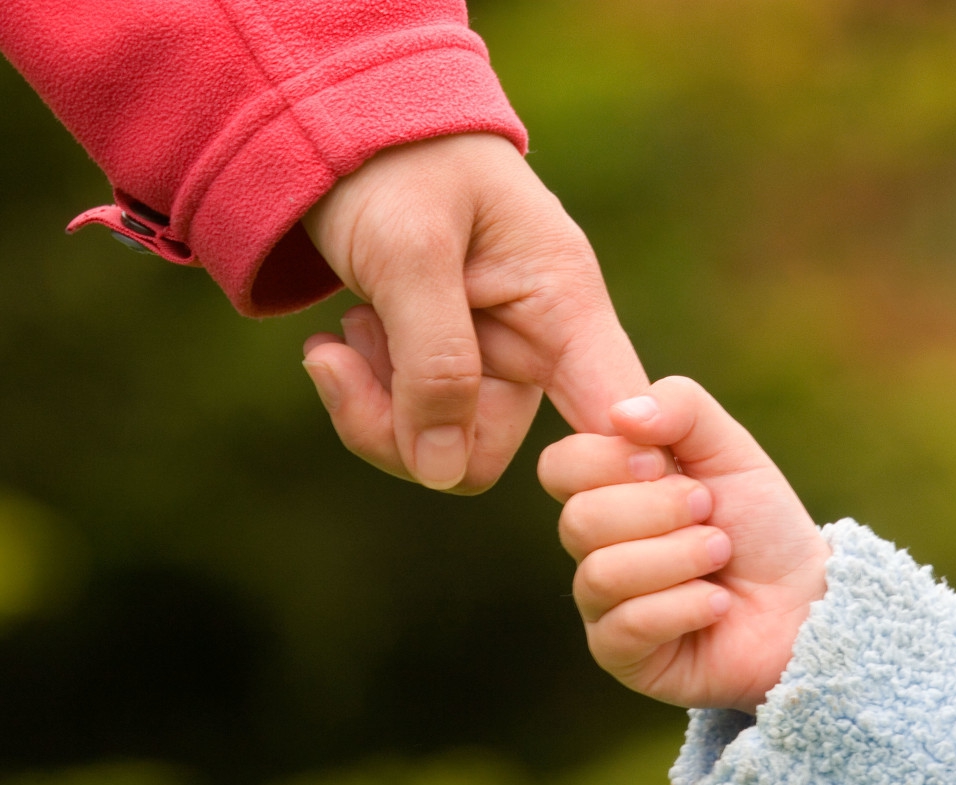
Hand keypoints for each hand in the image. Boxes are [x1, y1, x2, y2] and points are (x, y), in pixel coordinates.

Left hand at [300, 133, 646, 493]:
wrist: (342, 127)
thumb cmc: (394, 163)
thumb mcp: (411, 252)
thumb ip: (435, 363)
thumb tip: (444, 472)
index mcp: (562, 302)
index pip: (615, 412)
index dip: (602, 465)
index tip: (562, 486)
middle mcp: (535, 343)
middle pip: (485, 450)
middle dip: (404, 429)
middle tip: (345, 367)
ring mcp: (489, 360)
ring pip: (439, 448)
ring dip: (374, 406)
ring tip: (344, 332)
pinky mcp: (446, 368)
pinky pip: (407, 426)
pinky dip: (362, 392)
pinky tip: (340, 338)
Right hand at [538, 376, 830, 712]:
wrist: (808, 599)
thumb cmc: (761, 523)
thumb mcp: (730, 447)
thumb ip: (680, 407)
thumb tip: (620, 415)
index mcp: (606, 490)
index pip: (559, 466)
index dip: (607, 461)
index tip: (662, 463)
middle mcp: (593, 546)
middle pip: (579, 520)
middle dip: (659, 512)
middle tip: (709, 513)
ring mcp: (602, 603)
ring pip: (603, 573)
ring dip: (679, 558)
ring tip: (719, 554)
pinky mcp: (621, 654)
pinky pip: (627, 626)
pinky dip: (686, 606)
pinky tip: (717, 603)